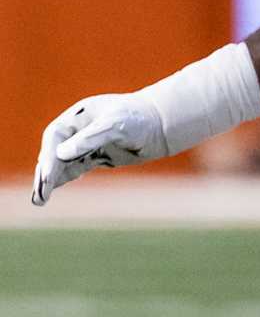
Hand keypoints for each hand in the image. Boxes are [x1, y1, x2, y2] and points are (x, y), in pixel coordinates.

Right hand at [32, 94, 171, 206]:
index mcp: (78, 117)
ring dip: (52, 180)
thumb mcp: (115, 125)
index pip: (55, 138)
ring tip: (39, 200)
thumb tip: (61, 154)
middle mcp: (78, 130)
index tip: (47, 175)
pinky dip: (65, 178)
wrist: (162, 124)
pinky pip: (76, 168)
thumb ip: (89, 139)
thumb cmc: (139, 118)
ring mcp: (87, 144)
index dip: (49, 157)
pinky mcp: (98, 156)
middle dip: (46, 173)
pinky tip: (52, 190)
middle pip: (55, 152)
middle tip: (39, 195)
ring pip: (64, 163)